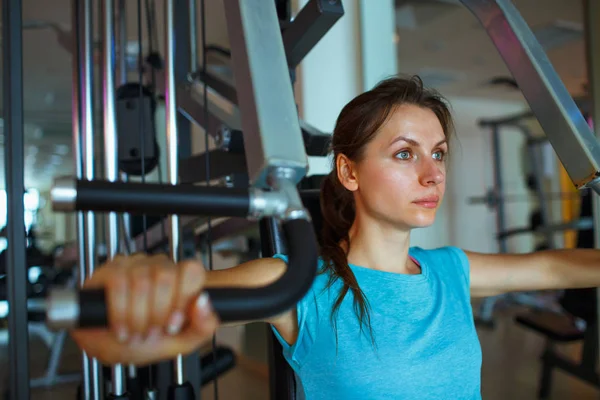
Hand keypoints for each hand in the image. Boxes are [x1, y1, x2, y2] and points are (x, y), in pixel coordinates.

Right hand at [71, 253, 218, 365]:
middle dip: (157, 314)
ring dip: (137, 317)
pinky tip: (120, 328)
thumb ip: (203, 326)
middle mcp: (159, 267)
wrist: (109, 348)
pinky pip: (118, 284)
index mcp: (180, 280)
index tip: (173, 324)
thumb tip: (203, 301)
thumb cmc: (143, 341)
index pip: (192, 270)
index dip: (183, 299)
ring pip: (142, 282)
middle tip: (150, 331)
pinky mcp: (109, 270)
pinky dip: (119, 312)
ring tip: (134, 332)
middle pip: (167, 276)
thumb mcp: (180, 342)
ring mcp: (134, 265)